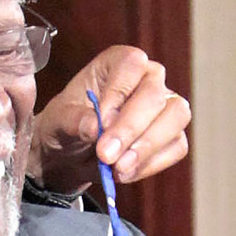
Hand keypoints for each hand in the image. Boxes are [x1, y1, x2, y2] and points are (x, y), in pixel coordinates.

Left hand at [32, 47, 192, 195]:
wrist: (72, 155)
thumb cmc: (68, 126)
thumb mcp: (58, 121)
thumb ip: (74, 121)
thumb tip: (94, 127)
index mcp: (119, 62)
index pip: (132, 64)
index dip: (118, 93)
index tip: (100, 123)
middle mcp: (147, 78)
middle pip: (155, 94)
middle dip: (130, 129)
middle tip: (106, 155)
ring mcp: (165, 106)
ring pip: (175, 117)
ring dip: (147, 147)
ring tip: (118, 169)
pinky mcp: (172, 135)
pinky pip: (176, 146)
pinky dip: (152, 164)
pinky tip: (126, 173)